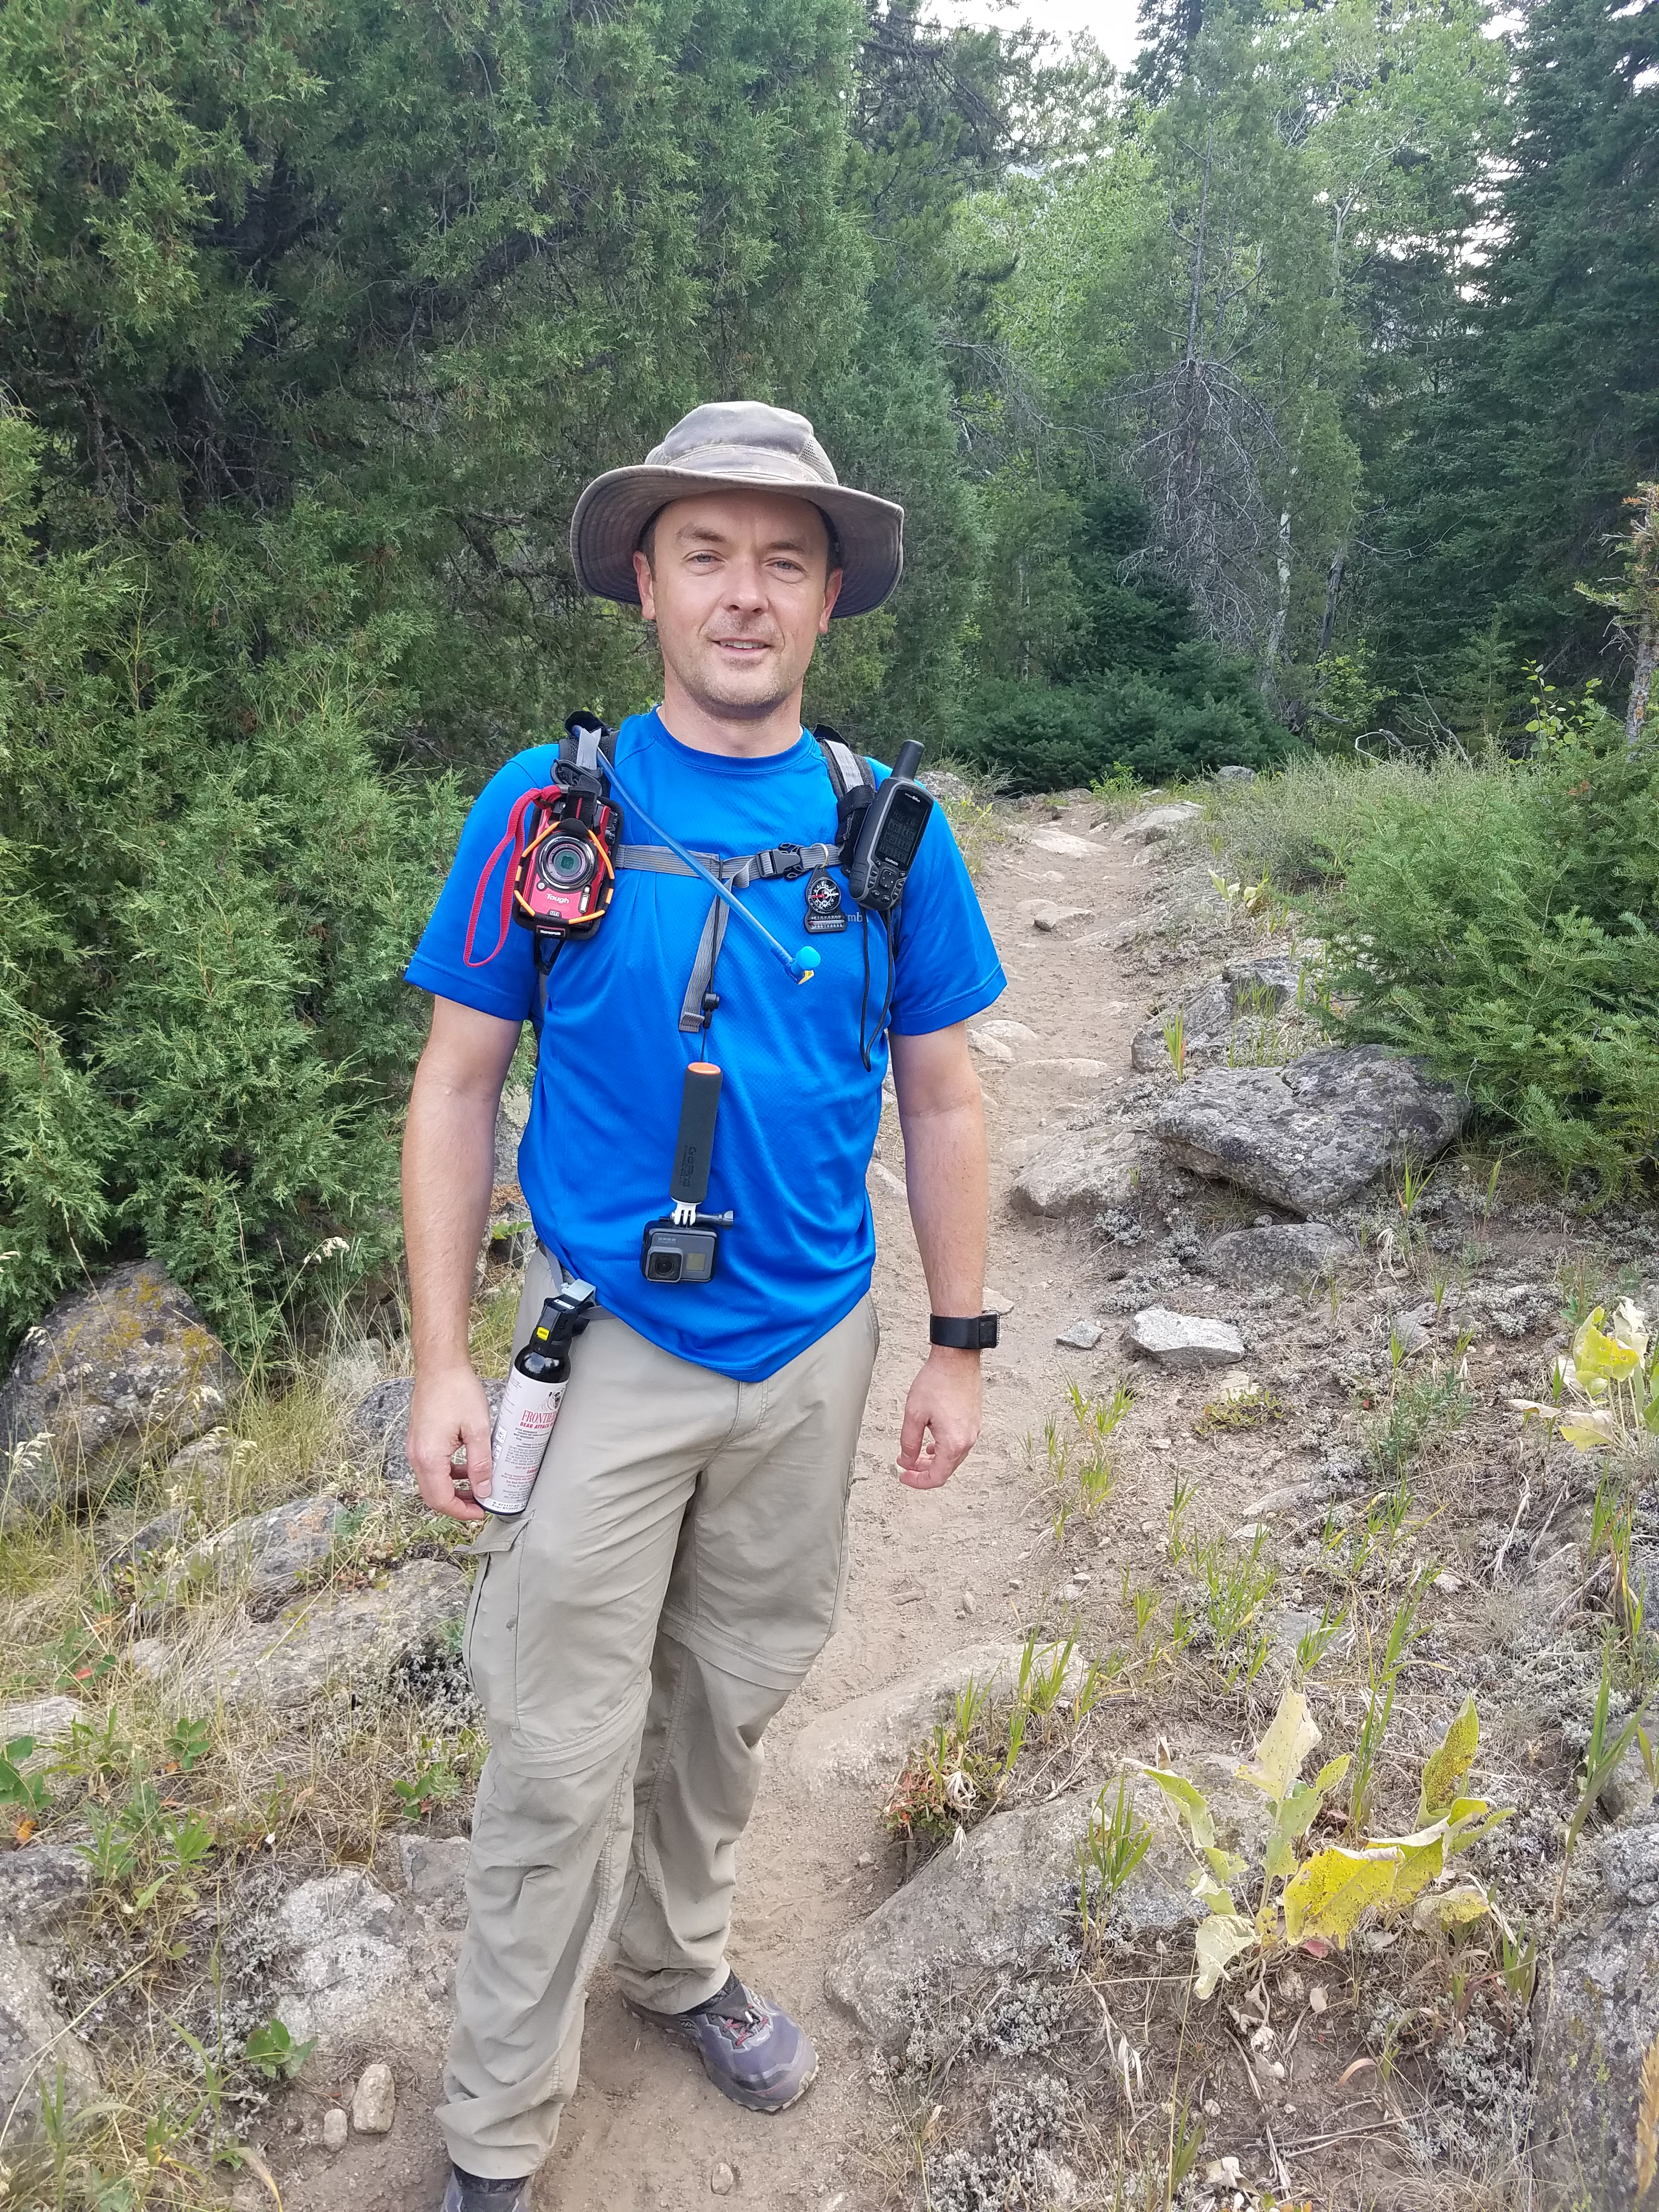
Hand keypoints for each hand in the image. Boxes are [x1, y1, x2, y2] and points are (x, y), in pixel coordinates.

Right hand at [407, 1362, 493, 1521]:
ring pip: (432, 1482)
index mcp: (429, 1457)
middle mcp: (417, 1456)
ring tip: (477, 1487)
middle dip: (457, 1504)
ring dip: (454, 1489)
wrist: (440, 1366)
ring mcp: (415, 1447)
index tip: (480, 1512)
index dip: (462, 1512)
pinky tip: (467, 1467)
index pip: (441, 1500)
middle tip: (480, 1504)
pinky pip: (431, 1466)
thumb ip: (481, 1463)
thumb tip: (484, 1490)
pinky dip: (449, 1473)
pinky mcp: (419, 1440)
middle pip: (433, 1495)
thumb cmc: (456, 1390)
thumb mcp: (477, 1429)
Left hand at [896, 1348, 982, 1489]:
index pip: (937, 1476)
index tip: (904, 1477)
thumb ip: (909, 1443)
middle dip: (924, 1470)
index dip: (918, 1481)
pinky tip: (933, 1442)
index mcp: (954, 1442)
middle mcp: (968, 1440)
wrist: (957, 1359)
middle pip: (946, 1469)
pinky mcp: (974, 1421)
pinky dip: (944, 1449)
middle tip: (906, 1466)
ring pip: (953, 1457)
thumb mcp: (914, 1415)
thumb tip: (907, 1460)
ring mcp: (973, 1430)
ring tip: (916, 1455)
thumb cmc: (938, 1382)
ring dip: (934, 1460)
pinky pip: (959, 1444)